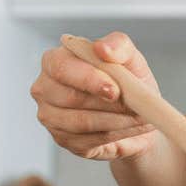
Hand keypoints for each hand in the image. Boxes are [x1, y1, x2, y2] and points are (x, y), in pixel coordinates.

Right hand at [31, 31, 160, 160]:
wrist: (136, 114)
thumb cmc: (128, 81)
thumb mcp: (130, 59)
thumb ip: (119, 46)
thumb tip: (102, 47)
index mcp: (55, 60)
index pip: (61, 68)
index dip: (88, 79)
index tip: (115, 90)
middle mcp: (45, 88)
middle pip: (70, 98)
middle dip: (108, 103)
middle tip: (135, 105)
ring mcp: (50, 116)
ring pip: (81, 122)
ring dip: (117, 120)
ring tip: (140, 116)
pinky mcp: (62, 139)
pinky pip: (90, 139)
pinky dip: (117, 133)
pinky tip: (132, 126)